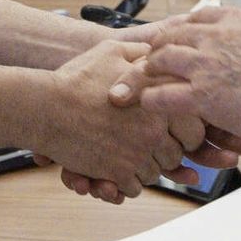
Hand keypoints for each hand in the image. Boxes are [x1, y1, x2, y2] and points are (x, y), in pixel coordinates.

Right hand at [35, 41, 201, 202]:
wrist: (47, 108)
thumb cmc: (76, 79)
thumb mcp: (112, 51)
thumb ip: (142, 53)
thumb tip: (158, 51)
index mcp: (158, 102)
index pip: (194, 129)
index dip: (186, 132)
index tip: (173, 131)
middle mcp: (154, 131)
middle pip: (174, 155)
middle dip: (162, 153)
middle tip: (146, 144)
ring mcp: (137, 155)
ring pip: (154, 173)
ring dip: (143, 168)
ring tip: (126, 154)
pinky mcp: (118, 174)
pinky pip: (134, 188)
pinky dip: (126, 183)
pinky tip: (114, 169)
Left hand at [114, 6, 240, 154]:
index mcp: (238, 19)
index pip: (196, 17)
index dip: (179, 30)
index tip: (172, 40)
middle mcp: (217, 35)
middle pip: (170, 35)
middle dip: (154, 49)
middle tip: (142, 61)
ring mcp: (207, 63)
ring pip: (159, 60)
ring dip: (144, 72)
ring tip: (132, 84)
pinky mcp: (202, 94)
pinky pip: (161, 94)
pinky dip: (149, 99)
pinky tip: (144, 106)